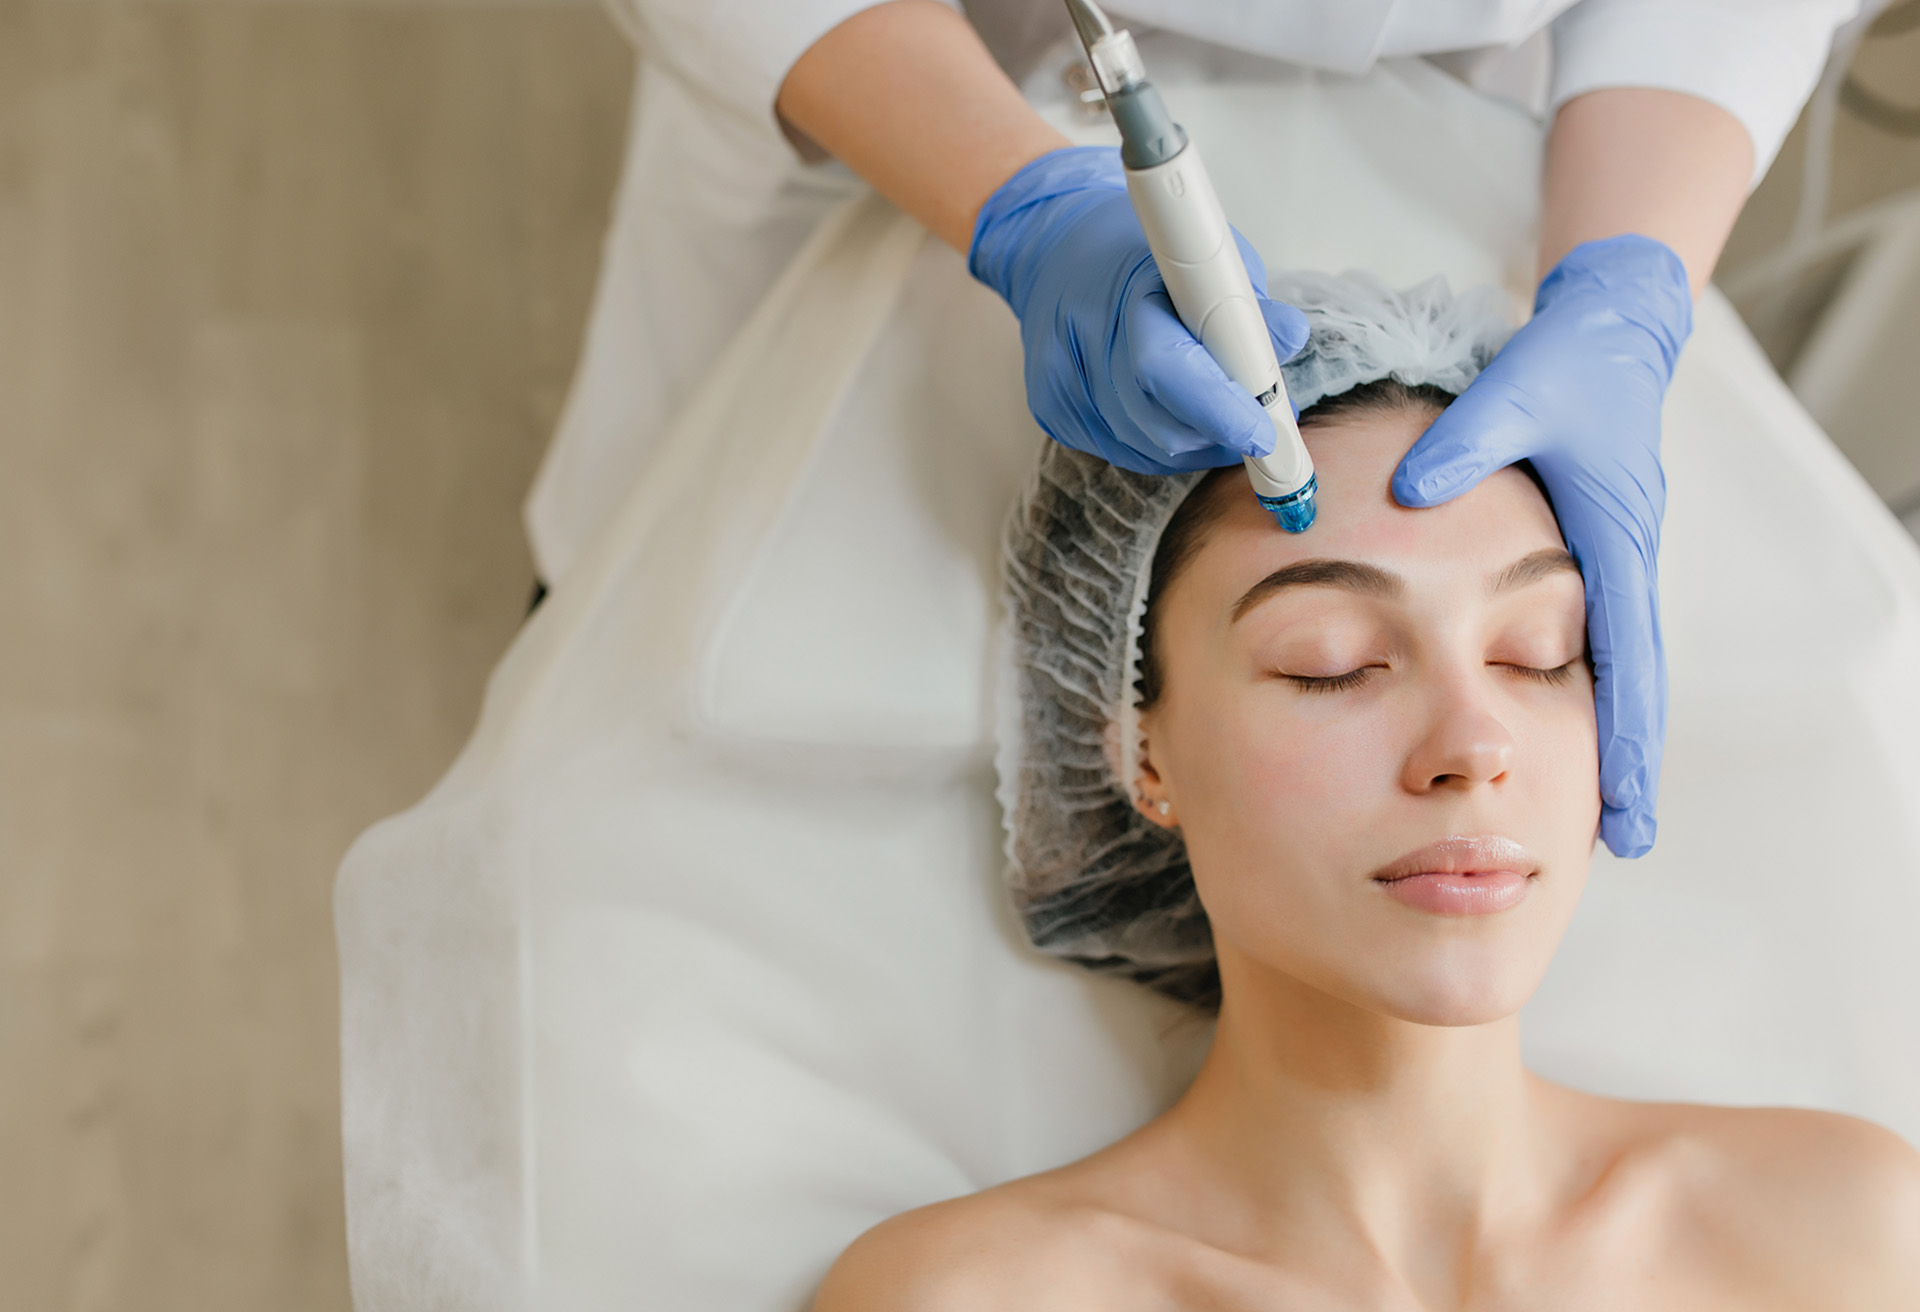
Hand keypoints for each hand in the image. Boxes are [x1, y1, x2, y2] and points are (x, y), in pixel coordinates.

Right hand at [969, 147, 1308, 474]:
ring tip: (1218, 410)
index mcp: (1119, 291)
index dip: (1222, 408)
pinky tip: (1173, 412)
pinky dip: (1162, 443)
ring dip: (1196, 441)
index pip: (1167, 368)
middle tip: (1258, 426)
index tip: (1266, 433)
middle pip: (1161, 425)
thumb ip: (1245, 300)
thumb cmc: (1138, 250)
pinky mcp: (1051, 411)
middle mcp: (1079, 343)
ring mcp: (1059, 384)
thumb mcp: (1203, 252)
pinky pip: (1124, 450)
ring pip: (1147, 449)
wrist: (1053, 251)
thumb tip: (1289, 338)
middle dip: (1220, 433)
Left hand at [1392, 235, 1691, 857]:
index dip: (1625, 733)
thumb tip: (1408, 494)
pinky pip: (1600, 639)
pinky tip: (1572, 734)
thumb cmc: (1563, 367)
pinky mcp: (1601, 556)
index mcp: (1613, 538)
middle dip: (1630, 760)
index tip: (1623, 802)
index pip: (1626, 655)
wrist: (1607, 335)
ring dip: (1615, 736)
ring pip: (1620, 667)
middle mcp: (1624, 561)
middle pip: (1633, 680)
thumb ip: (1462, 445)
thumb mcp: (1513, 398)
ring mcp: (1616, 563)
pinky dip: (1597, 692)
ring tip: (1605, 811)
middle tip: (1622, 838)